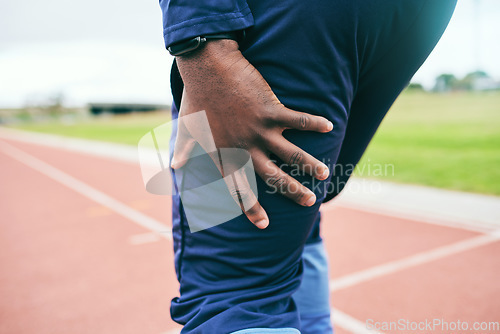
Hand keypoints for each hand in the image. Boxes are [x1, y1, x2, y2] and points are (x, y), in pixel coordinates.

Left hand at [171, 39, 332, 228]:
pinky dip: (314, 123)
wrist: (207, 69)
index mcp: (225, 155)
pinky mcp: (270, 110)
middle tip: (309, 203)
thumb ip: (183, 151)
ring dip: (309, 165)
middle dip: (292, 192)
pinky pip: (297, 120)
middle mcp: (245, 148)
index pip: (239, 188)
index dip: (251, 208)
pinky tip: (329, 127)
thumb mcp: (185, 129)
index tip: (263, 225)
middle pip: (272, 177)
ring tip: (324, 174)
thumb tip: (175, 167)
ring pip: (291, 154)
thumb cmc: (196, 98)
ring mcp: (259, 130)